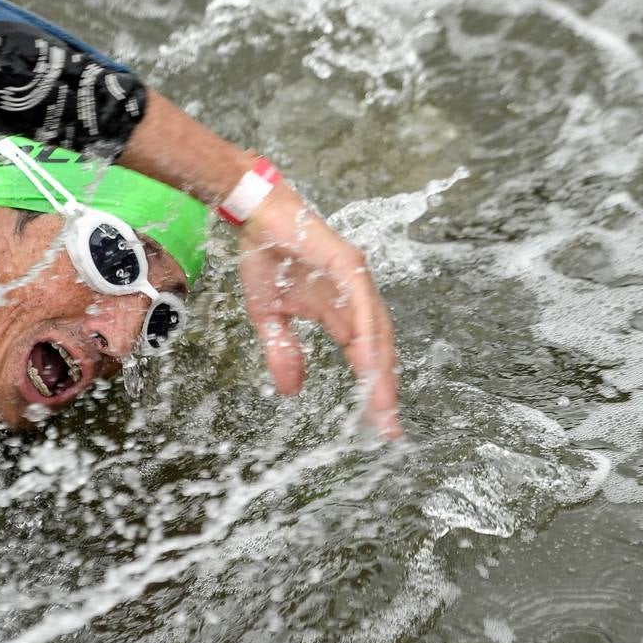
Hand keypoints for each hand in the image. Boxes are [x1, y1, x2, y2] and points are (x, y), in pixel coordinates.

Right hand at [237, 183, 401, 437]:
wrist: (254, 215)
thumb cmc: (264, 256)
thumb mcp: (269, 316)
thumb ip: (283, 351)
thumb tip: (292, 393)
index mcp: (340, 311)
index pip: (364, 356)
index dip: (372, 389)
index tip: (378, 425)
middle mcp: (355, 298)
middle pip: (379, 349)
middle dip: (383, 389)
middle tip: (388, 427)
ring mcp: (355, 280)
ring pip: (376, 332)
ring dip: (380, 369)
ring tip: (382, 404)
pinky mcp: (348, 265)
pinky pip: (361, 307)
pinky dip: (367, 335)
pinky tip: (369, 362)